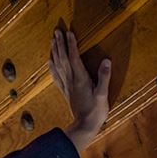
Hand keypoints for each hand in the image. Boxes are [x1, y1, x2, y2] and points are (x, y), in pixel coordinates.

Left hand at [47, 28, 110, 152]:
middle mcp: (71, 80)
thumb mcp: (103, 95)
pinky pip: (56, 76)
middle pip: (63, 58)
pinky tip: (49, 61)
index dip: (71, 44)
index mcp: (81, 79)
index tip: (69, 32)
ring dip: (55, 51)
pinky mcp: (65, 91)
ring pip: (58, 65)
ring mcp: (67, 86)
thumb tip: (106, 61)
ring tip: (52, 40)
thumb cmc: (95, 112)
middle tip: (56, 31)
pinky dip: (52, 66)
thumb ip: (104, 77)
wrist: (84, 127)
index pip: (74, 58)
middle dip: (60, 44)